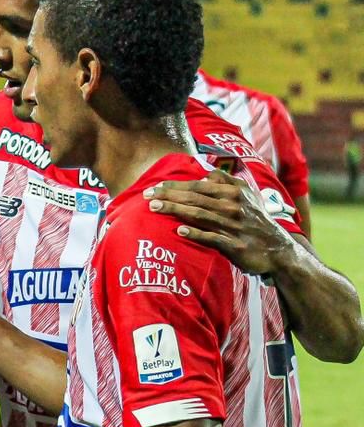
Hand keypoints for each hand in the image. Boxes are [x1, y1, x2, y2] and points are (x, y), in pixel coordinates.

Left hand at [144, 170, 298, 275]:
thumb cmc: (257, 220)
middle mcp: (233, 206)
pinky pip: (212, 238)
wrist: (279, 250)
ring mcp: (234, 226)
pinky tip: (178, 230)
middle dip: (169, 196)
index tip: (154, 187)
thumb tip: (205, 176)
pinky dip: (195, 233)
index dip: (175, 186)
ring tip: (154, 208)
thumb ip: (227, 182)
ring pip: (200, 215)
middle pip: (195, 198)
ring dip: (175, 210)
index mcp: (234, 192)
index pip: (198, 186)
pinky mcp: (235, 245)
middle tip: (146, 196)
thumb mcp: (248, 196)